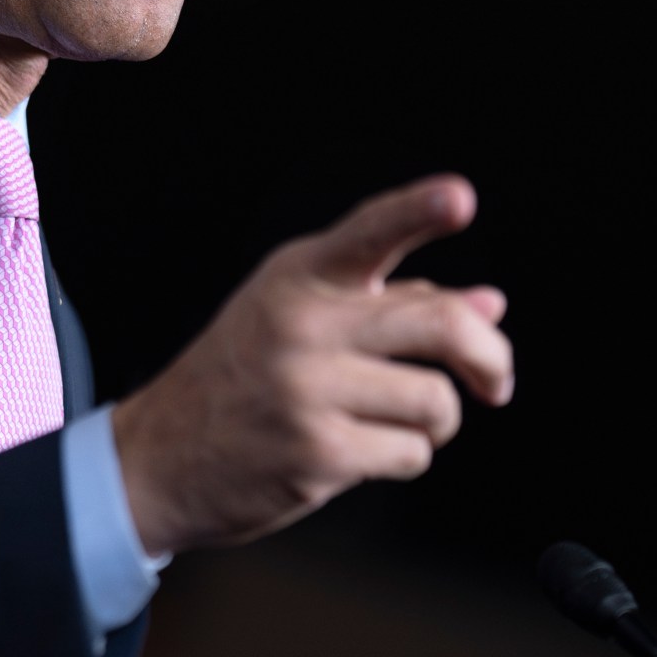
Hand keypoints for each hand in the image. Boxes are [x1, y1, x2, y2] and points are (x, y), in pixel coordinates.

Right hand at [111, 174, 514, 556]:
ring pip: (436, 401)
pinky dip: (404, 458)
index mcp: (300, 277)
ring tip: (397, 421)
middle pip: (440, 324)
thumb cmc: (244, 378)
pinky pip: (411, 453)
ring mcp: (308, 389)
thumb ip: (395, 303)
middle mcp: (303, 324)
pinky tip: (363, 452)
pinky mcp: (317, 453)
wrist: (160, 456)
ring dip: (437, 422)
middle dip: (490, 358)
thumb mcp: (303, 319)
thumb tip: (490, 303)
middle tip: (495, 381)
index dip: (419, 210)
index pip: (370, 232)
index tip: (459, 198)